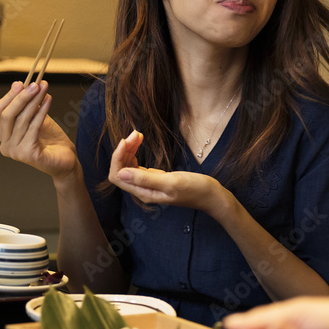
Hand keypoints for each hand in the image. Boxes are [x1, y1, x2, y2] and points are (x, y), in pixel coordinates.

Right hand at [0, 81, 77, 178]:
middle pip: (7, 115)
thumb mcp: (37, 117)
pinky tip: (48, 100)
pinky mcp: (26, 153)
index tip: (22, 82)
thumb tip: (20, 83)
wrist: (66, 160)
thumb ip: (28, 105)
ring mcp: (14, 151)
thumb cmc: (51, 140)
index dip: (10, 96)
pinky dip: (41, 111)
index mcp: (4, 136)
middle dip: (21, 97)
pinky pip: (33, 127)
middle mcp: (5, 145)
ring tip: (44, 88)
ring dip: (34, 101)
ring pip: (22, 119)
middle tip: (35, 84)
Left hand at [108, 130, 223, 211]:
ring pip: (129, 165)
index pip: (117, 176)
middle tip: (137, 133)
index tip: (127, 141)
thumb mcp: (171, 182)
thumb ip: (146, 179)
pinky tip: (141, 142)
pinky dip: (136, 152)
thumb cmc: (194, 189)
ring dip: (130, 149)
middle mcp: (142, 189)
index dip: (118, 157)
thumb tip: (120, 174)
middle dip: (124, 150)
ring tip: (138, 134)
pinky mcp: (155, 178)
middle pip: (121, 169)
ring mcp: (148, 183)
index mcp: (143, 192)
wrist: (211, 195)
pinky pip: (138, 165)